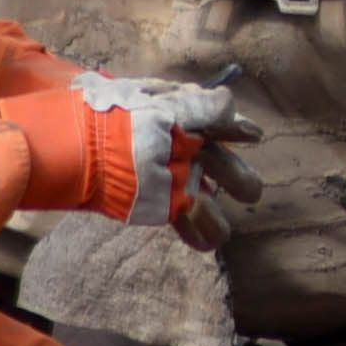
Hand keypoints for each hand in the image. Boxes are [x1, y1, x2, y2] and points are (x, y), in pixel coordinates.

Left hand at [71, 73, 264, 244]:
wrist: (91, 146)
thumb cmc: (133, 118)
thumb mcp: (172, 103)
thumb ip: (207, 106)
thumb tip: (233, 106)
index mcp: (183, 121)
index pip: (219, 124)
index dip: (238, 130)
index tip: (254, 135)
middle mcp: (180, 148)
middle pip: (219, 165)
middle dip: (238, 178)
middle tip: (251, 193)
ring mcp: (170, 178)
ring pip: (205, 198)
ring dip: (216, 214)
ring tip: (225, 231)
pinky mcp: (159, 204)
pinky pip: (185, 219)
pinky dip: (199, 231)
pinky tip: (206, 242)